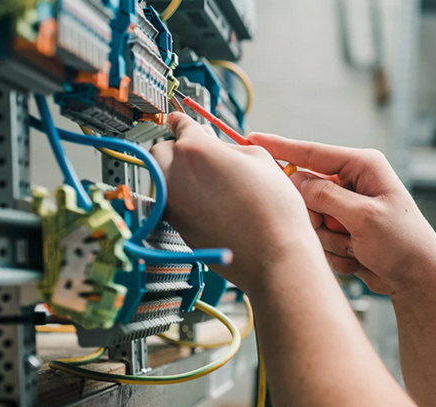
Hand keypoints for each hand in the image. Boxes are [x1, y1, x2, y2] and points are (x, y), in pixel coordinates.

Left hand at [150, 113, 318, 294]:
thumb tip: (216, 148)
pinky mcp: (176, 226)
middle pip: (161, 150)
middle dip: (178, 149)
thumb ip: (230, 146)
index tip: (182, 122)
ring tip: (209, 182)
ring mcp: (172, 203)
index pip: (178, 123)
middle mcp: (175, 174)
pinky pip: (172, 202)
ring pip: (163, 178)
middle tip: (202, 155)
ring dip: (178, 173)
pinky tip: (211, 204)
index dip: (184, 122)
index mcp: (195, 149)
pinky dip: (184, 198)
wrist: (275, 255)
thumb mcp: (261, 159)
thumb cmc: (274, 211)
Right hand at [247, 132, 435, 294]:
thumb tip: (296, 180)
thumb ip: (326, 196)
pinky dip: (337, 254)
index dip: (281, 148)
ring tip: (358, 248)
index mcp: (363, 167)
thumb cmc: (403, 243)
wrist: (417, 280)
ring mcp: (347, 209)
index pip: (313, 153)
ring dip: (331, 241)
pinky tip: (360, 258)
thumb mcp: (363, 216)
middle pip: (307, 192)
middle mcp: (353, 183)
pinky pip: (320, 241)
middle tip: (342, 232)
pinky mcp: (344, 231)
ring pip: (311, 221)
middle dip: (319, 218)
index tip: (253, 138)